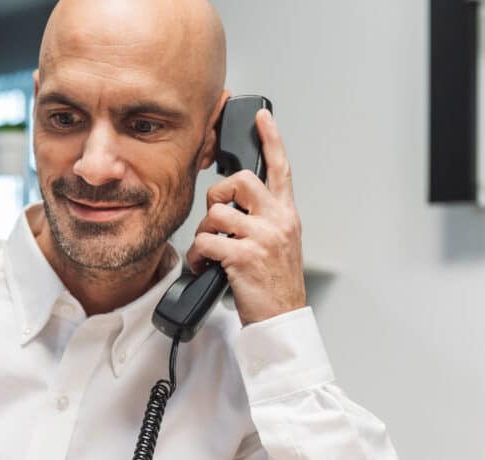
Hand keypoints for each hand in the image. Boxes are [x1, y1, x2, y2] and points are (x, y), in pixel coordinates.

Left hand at [185, 109, 305, 325]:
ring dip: (204, 234)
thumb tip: (234, 206)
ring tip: (210, 251)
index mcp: (286, 215)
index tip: (262, 117)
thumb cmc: (275, 284)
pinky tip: (204, 266)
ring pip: (216, 214)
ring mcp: (263, 238)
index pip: (281, 169)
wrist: (281, 318)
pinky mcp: (244, 256)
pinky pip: (206, 243)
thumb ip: (264, 220)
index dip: (272, 139)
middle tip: (216, 219)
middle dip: (218, 195)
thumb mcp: (280, 244)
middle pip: (240, 182)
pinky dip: (197, 256)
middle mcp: (278, 221)